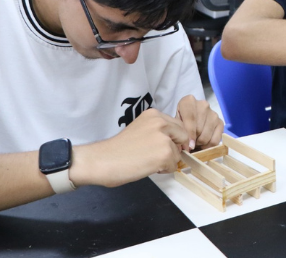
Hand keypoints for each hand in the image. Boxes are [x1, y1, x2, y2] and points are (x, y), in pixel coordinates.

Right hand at [70, 108, 188, 187]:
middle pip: (183, 137)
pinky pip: (174, 165)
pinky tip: (148, 168)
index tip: (165, 147)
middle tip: (158, 157)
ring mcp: (164, 138)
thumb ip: (157, 132)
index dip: (174, 138)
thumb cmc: (117, 149)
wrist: (102, 160)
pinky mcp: (165, 154)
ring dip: (168, 161)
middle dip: (175, 148)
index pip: (178, 125)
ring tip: (148, 163)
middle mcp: (161, 122)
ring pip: (178, 153)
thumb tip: (175, 144)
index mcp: (154, 114)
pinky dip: (164, 170)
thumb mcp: (140, 130)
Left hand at [176, 95, 223, 149]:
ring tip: (195, 143)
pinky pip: (215, 140)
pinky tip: (203, 144)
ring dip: (200, 144)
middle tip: (188, 144)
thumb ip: (180, 131)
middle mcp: (203, 105)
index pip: (191, 119)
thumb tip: (188, 146)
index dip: (189, 134)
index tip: (188, 146)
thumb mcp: (176, 123)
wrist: (190, 117)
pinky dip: (208, 146)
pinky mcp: (220, 122)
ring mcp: (213, 113)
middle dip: (193, 141)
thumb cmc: (180, 120)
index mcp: (189, 101)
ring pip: (206, 136)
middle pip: (199, 129)